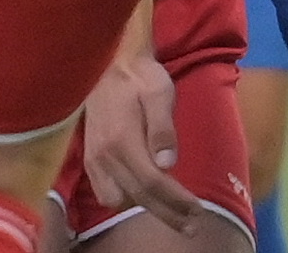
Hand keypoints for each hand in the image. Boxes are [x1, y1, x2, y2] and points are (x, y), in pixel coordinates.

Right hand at [81, 51, 202, 235]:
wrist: (110, 62)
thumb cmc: (140, 76)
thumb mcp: (159, 92)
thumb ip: (162, 128)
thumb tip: (168, 164)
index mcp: (122, 140)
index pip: (153, 182)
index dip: (176, 201)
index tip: (198, 210)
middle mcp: (105, 155)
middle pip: (138, 196)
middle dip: (167, 214)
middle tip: (193, 225)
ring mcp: (94, 159)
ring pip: (117, 200)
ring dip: (144, 208)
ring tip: (171, 211)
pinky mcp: (89, 158)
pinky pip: (104, 191)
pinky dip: (124, 200)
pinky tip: (143, 197)